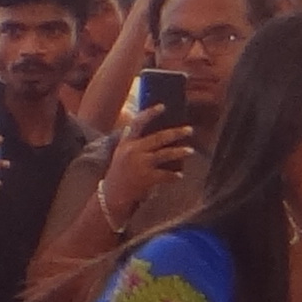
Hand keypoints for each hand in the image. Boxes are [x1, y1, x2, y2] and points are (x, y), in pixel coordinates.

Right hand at [99, 102, 192, 220]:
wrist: (111, 195)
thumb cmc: (118, 173)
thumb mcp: (119, 153)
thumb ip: (128, 139)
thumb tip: (134, 125)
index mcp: (127, 143)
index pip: (138, 123)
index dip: (150, 113)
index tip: (163, 106)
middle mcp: (133, 151)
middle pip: (159, 138)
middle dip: (176, 133)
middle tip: (190, 130)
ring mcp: (140, 164)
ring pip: (165, 154)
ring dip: (179, 152)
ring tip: (190, 151)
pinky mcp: (146, 178)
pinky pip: (165, 174)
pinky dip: (174, 176)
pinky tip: (179, 176)